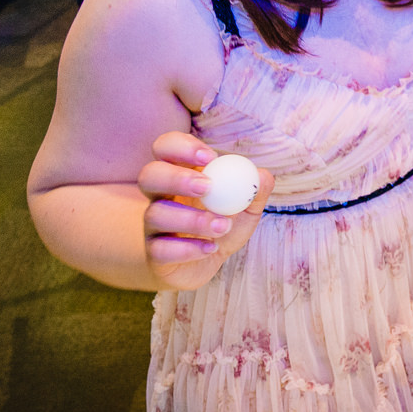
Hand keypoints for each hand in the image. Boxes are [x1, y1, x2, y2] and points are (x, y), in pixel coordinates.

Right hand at [138, 131, 269, 290]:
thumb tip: (263, 176)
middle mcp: (160, 196)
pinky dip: (188, 249)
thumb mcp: (245, 208)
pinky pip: (160, 250)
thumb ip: (254, 191)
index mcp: (179, 174)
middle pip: (150, 175)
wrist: (206, 264)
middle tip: (207, 186)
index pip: (166, 147)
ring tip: (223, 226)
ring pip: (155, 214)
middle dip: (176, 177)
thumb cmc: (222, 226)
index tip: (210, 157)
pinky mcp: (154, 254)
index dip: (182, 146)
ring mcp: (153, 226)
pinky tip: (211, 248)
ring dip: (192, 219)